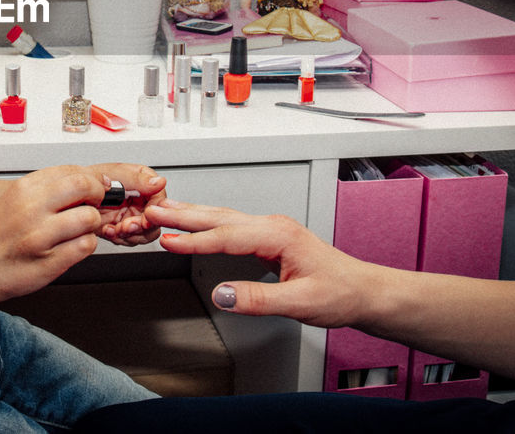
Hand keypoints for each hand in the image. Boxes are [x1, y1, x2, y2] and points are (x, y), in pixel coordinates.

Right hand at [0, 166, 109, 302]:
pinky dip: (85, 245)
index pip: (72, 170)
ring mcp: (40, 237)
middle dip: (98, 194)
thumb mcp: (14, 199)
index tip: (95, 186)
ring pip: (90, 218)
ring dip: (91, 224)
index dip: (90, 179)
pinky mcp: (50, 262)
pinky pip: (86, 245)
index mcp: (24, 189)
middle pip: (85, 186)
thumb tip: (86, 181)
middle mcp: (31, 209)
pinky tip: (71, 246)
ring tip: (79, 229)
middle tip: (94, 204)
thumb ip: (46, 189)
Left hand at [88, 164, 165, 244]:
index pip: (159, 198)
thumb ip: (136, 179)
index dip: (155, 210)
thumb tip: (159, 181)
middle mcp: (138, 199)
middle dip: (141, 226)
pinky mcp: (120, 228)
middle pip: (154, 219)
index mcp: (141, 182)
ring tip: (115, 228)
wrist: (68, 199)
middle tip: (127, 225)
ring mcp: (130, 215)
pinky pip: (128, 239)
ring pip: (144, 233)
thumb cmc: (85, 180)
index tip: (146, 217)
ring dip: (130, 234)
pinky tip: (108, 230)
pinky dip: (119, 237)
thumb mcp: (111, 175)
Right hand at [147, 200, 378, 327]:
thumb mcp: (300, 303)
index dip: (194, 240)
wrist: (362, 291)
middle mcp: (272, 226)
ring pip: (223, 217)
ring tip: (163, 211)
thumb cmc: (339, 294)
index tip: (167, 240)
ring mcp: (270, 229)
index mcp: (278, 236)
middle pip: (219, 217)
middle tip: (152, 211)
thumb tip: (222, 295)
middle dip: (183, 214)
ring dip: (191, 214)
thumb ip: (258, 300)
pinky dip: (206, 223)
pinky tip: (194, 223)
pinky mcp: (268, 237)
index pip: (226, 236)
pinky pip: (230, 225)